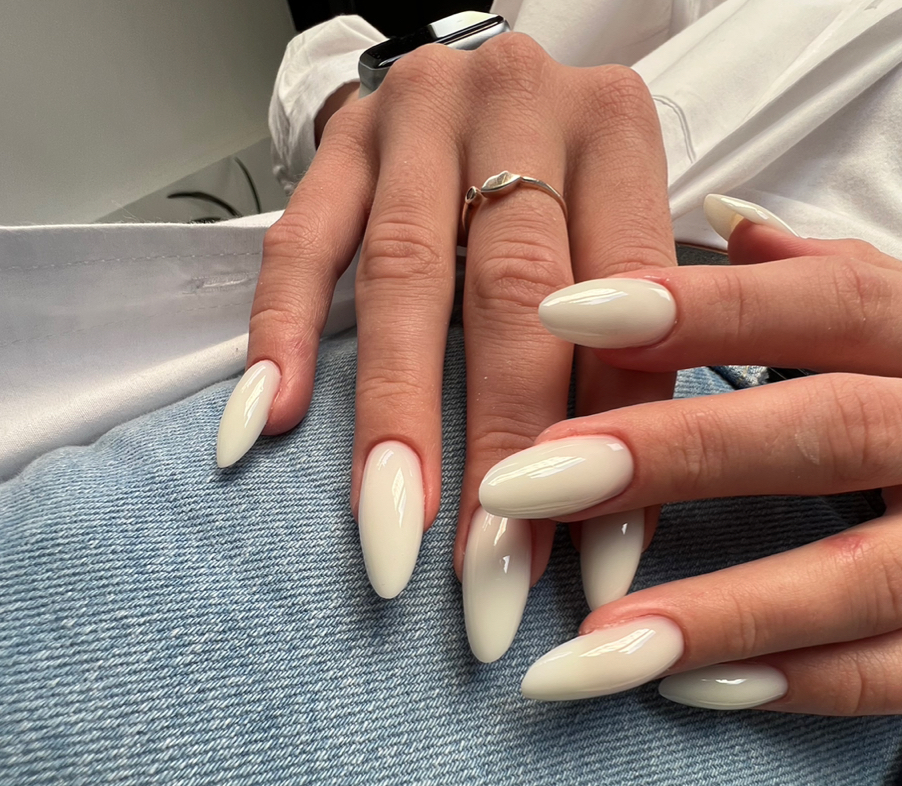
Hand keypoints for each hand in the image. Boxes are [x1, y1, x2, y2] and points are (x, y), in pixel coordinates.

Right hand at [215, 33, 676, 660]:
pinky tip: (269, 424)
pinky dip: (283, 335)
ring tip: (390, 536)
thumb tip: (617, 520)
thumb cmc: (564, 189)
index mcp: (617, 135)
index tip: (592, 571)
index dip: (614, 445)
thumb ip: (631, 353)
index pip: (627, 308)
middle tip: (489, 580)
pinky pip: (298, 242)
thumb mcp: (621, 242)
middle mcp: (520, 107)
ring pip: (404, 276)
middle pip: (514, 298)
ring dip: (397, 419)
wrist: (482, 88)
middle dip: (501, 454)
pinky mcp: (337, 138)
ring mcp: (417, 117)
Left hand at [478, 197, 901, 713]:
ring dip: (720, 611)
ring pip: (870, 576)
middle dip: (673, 457)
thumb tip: (724, 220)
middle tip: (527, 488)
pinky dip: (809, 686)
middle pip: (831, 432)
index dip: (694, 308)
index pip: (822, 300)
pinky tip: (689, 692)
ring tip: (581, 649)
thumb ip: (823, 280)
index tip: (560, 316)